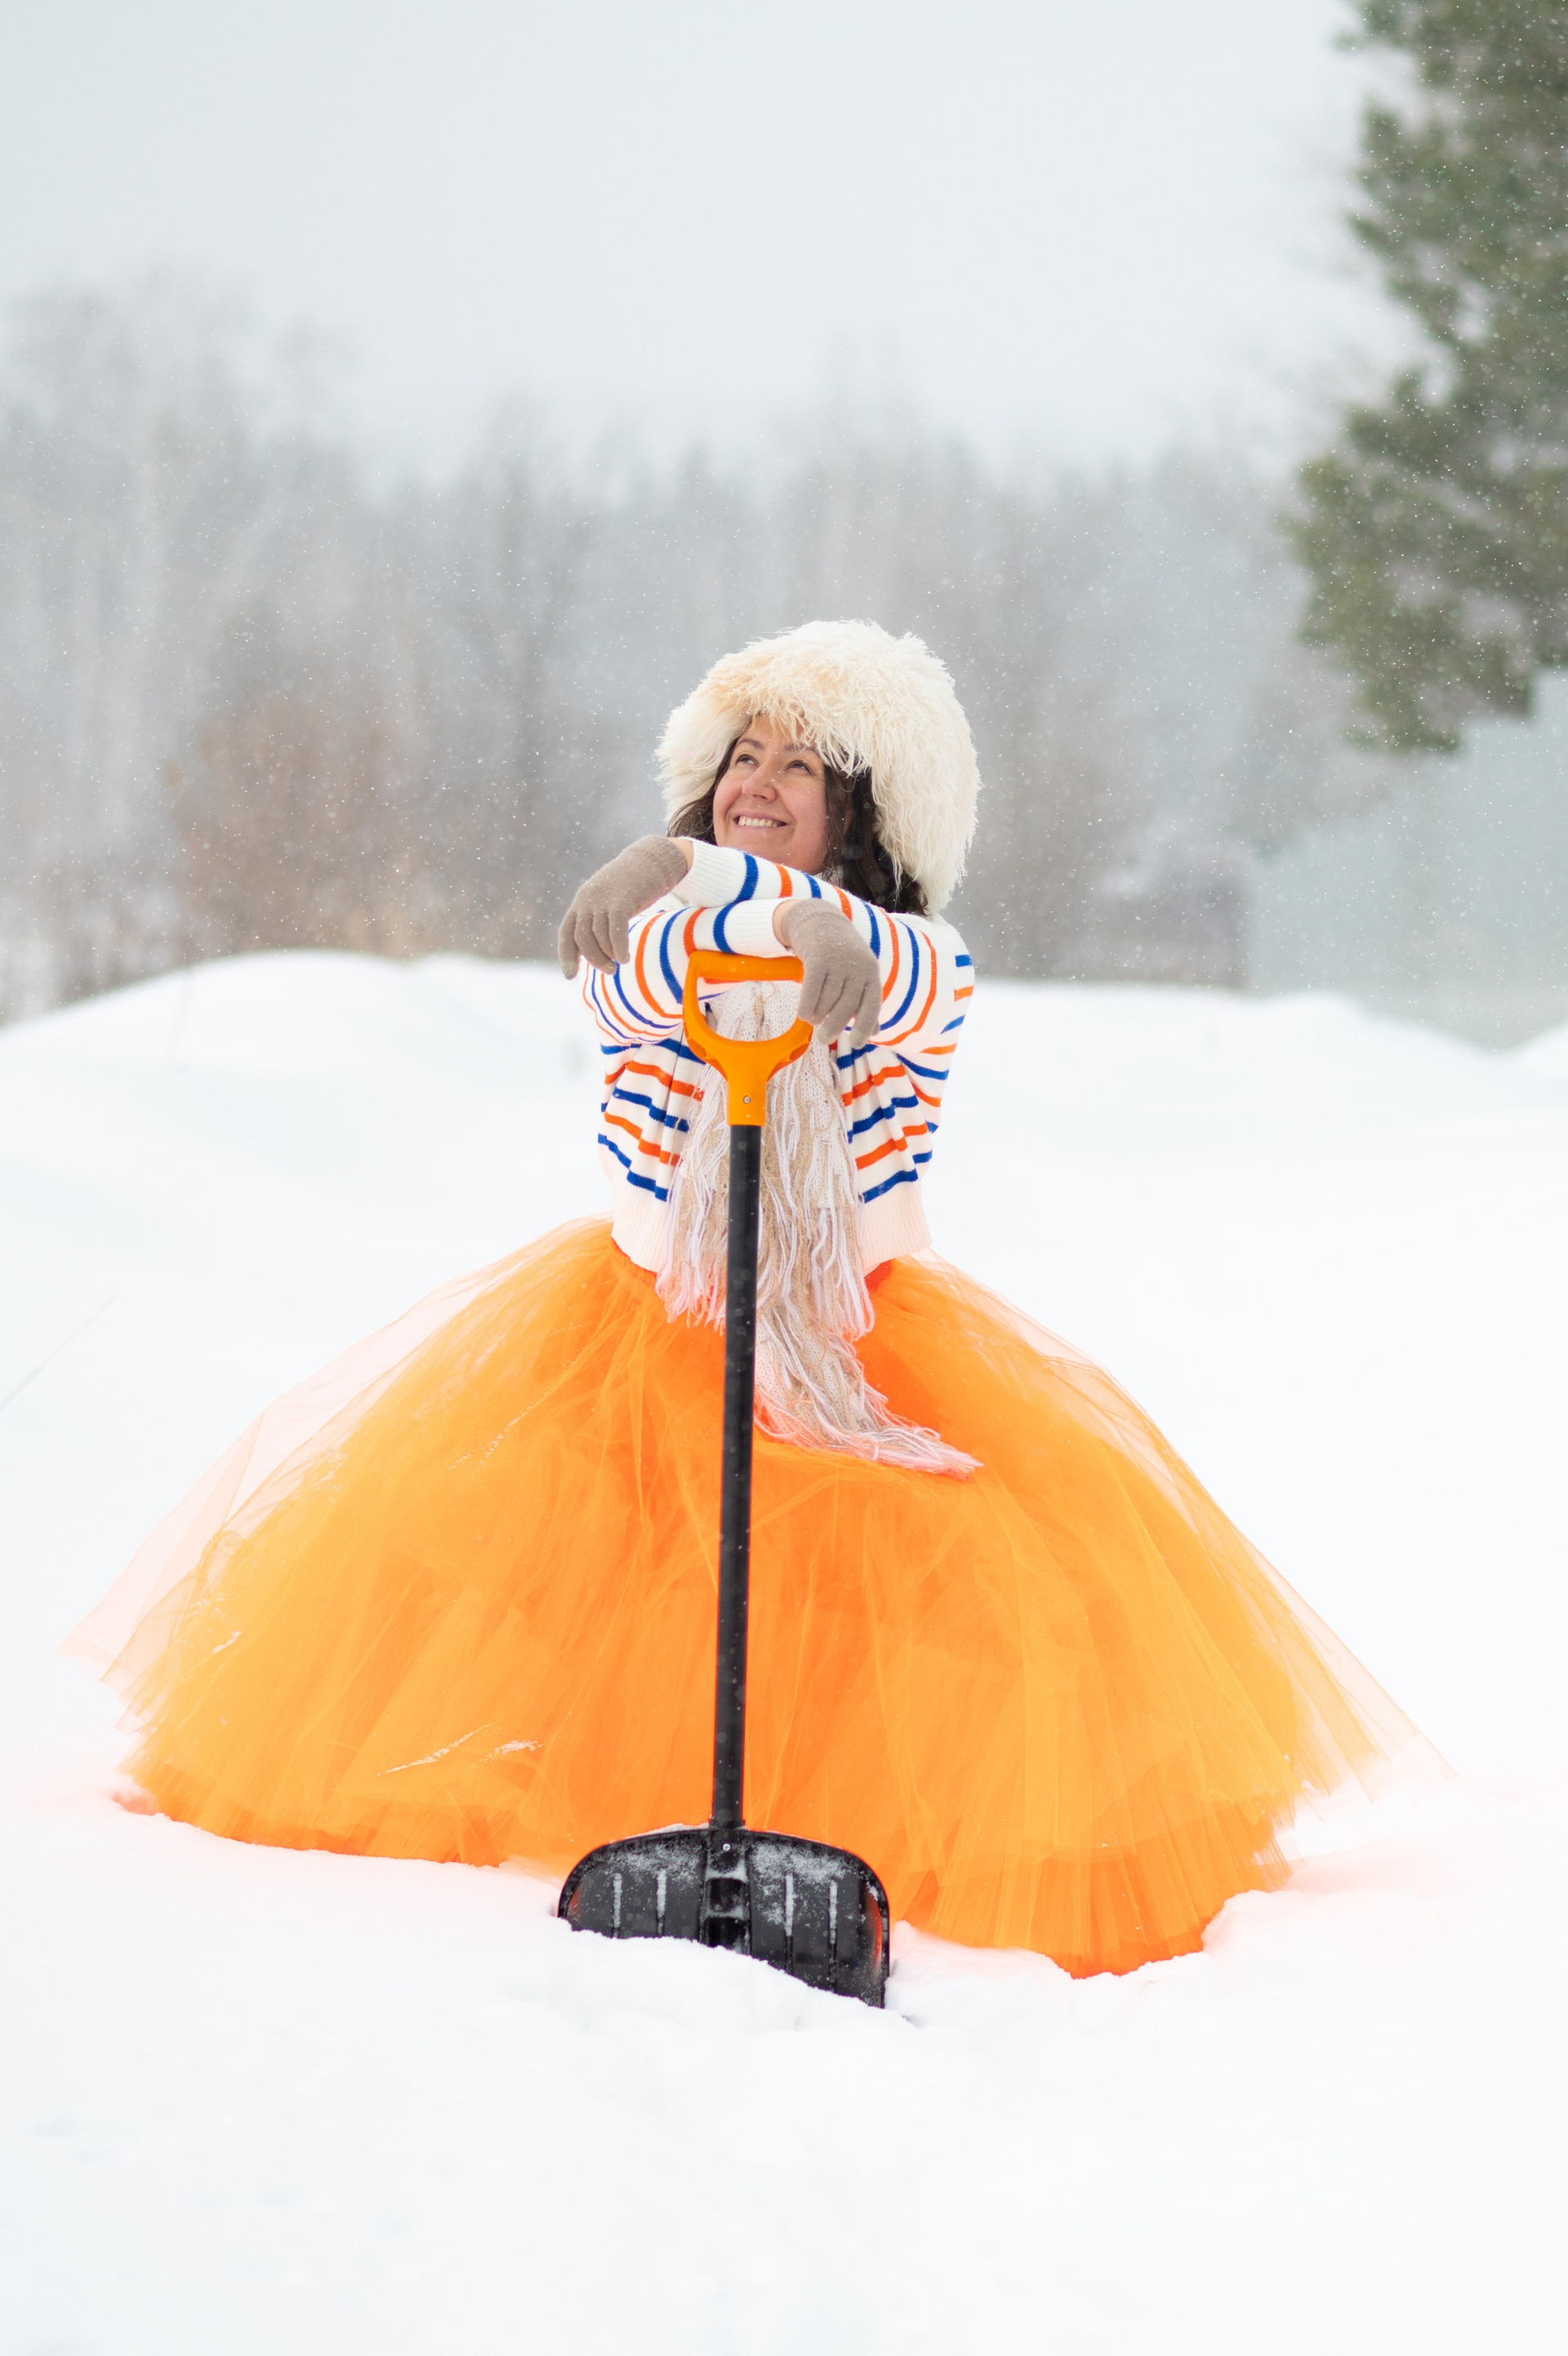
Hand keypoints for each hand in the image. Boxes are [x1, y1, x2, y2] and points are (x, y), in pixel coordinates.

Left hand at [558, 837, 690, 975]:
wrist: (650, 859)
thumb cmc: (631, 886)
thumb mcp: (608, 900)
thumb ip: (598, 920)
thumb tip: (595, 951)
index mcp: (581, 902)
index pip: (566, 933)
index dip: (567, 956)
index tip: (569, 976)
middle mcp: (587, 900)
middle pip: (583, 939)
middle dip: (594, 960)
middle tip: (610, 971)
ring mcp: (603, 899)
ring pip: (599, 937)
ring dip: (609, 956)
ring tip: (621, 962)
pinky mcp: (622, 900)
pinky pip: (616, 931)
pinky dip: (619, 948)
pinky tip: (625, 958)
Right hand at [774, 900, 881, 1050]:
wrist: (820, 920)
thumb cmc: (842, 954)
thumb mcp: (860, 974)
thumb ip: (867, 1001)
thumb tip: (875, 1033)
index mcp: (871, 972)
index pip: (871, 1005)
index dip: (864, 1027)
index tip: (856, 1045)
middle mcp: (857, 966)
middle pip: (846, 1006)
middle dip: (834, 1027)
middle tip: (824, 1040)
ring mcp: (838, 961)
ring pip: (827, 1000)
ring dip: (819, 1016)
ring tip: (814, 1021)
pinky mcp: (817, 957)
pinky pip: (811, 990)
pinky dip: (807, 1007)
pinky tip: (804, 1015)